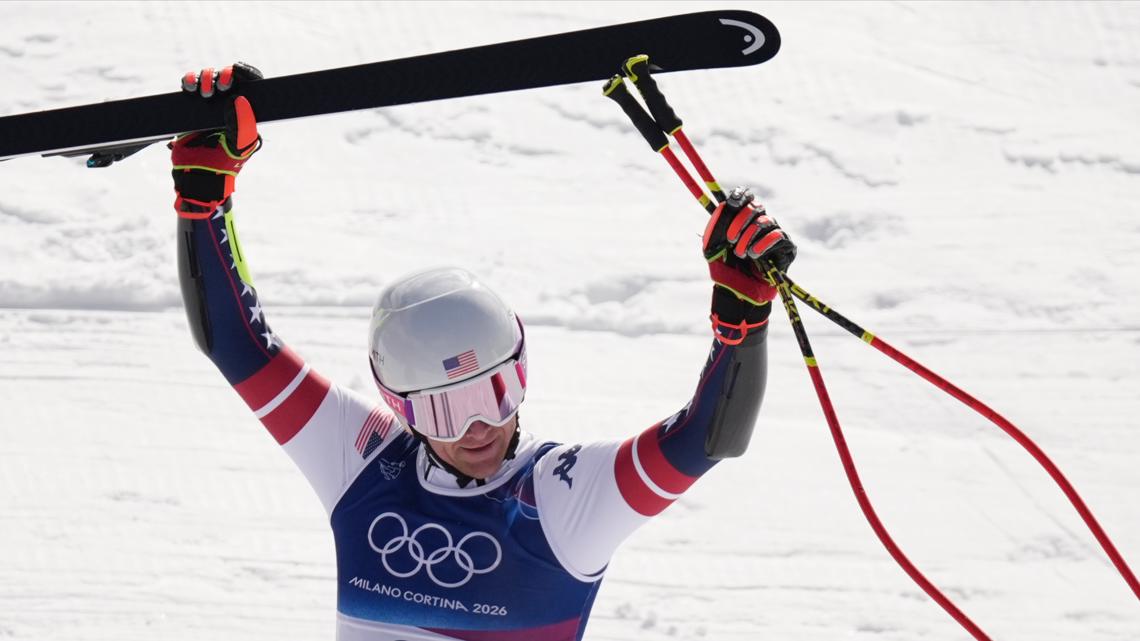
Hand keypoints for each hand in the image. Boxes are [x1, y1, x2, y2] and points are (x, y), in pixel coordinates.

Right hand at [170, 62, 263, 216]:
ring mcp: (210, 105)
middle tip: (221, 87)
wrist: (197, 177)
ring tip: (203, 93)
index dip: (246, 72)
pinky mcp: (190, 107)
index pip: (251, 84)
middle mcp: (229, 105)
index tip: (238, 69)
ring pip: (209, 77)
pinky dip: (189, 80)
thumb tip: (238, 99)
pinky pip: (190, 84)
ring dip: (206, 77)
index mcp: (247, 112)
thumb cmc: (223, 165)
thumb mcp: (238, 146)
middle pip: (228, 76)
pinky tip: (190, 87)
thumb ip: (241, 124)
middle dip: (223, 75)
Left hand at [702, 187, 796, 342]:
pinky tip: (754, 255)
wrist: (737, 291)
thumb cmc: (725, 268)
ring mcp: (776, 233)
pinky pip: (777, 236)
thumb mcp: (713, 243)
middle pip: (755, 207)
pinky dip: (763, 244)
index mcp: (744, 218)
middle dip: (740, 222)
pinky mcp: (787, 247)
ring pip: (765, 222)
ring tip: (741, 254)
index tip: (731, 204)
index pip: (746, 195)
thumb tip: (723, 204)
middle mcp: (761, 222)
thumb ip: (717, 222)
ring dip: (749, 238)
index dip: (740, 196)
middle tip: (730, 239)